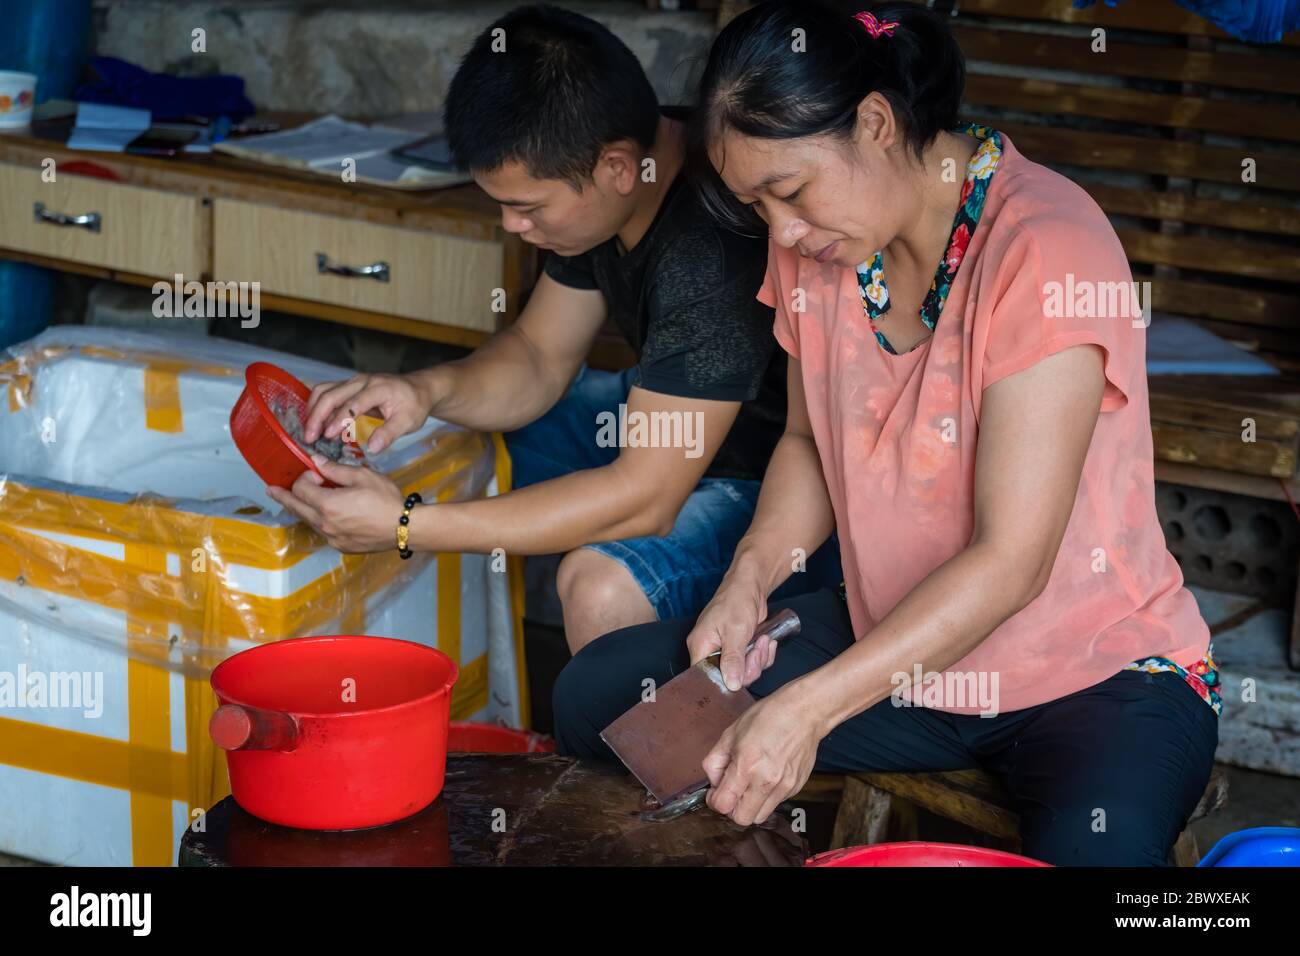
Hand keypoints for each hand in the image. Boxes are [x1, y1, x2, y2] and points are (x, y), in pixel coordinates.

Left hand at [265, 456, 406, 552]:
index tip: (316, 472)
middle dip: (283, 497)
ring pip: (308, 521)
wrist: (405, 528)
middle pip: (297, 508)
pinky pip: (322, 532)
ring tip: (293, 502)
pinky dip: (318, 521)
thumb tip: (316, 461)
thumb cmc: (386, 500)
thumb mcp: (362, 476)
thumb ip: (335, 469)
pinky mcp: (341, 546)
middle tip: (271, 490)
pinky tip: (325, 515)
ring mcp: (332, 538)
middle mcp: (324, 524)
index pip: (301, 489)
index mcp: (327, 505)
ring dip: (301, 509)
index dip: (305, 477)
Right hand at [302, 372, 437, 454]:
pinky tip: (314, 423)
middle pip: (332, 394)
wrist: (418, 388)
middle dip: (317, 416)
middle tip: (309, 437)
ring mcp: (353, 382)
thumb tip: (373, 448)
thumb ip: (390, 433)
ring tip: (309, 433)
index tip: (327, 436)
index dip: (339, 420)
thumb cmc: (414, 405)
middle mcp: (362, 381)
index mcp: (379, 388)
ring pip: (324, 390)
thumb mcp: (409, 421)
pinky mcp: (348, 386)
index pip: (353, 404)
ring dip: (313, 410)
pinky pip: (327, 392)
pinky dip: (317, 406)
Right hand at [685, 579, 774, 691]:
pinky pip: (751, 663)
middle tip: (756, 650)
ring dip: (759, 659)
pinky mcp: (738, 648)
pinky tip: (765, 641)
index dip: (727, 679)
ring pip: (743, 671)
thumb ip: (732, 660)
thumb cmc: (736, 601)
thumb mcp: (735, 632)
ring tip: (762, 640)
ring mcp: (725, 650)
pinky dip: (762, 655)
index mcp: (700, 647)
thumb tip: (731, 685)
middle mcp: (710, 651)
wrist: (750, 586)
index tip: (743, 670)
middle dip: (749, 667)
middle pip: (729, 677)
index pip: (707, 676)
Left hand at [703, 686, 820, 826]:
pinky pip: (775, 803)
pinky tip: (766, 775)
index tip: (715, 792)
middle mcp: (766, 781)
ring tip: (750, 784)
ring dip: (750, 805)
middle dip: (732, 808)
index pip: (723, 805)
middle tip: (732, 791)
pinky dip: (766, 796)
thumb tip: (714, 782)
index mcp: (746, 766)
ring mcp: (784, 787)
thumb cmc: (767, 717)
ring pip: (760, 816)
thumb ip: (715, 762)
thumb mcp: (730, 733)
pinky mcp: (796, 787)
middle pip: (742, 819)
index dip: (714, 801)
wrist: (803, 713)